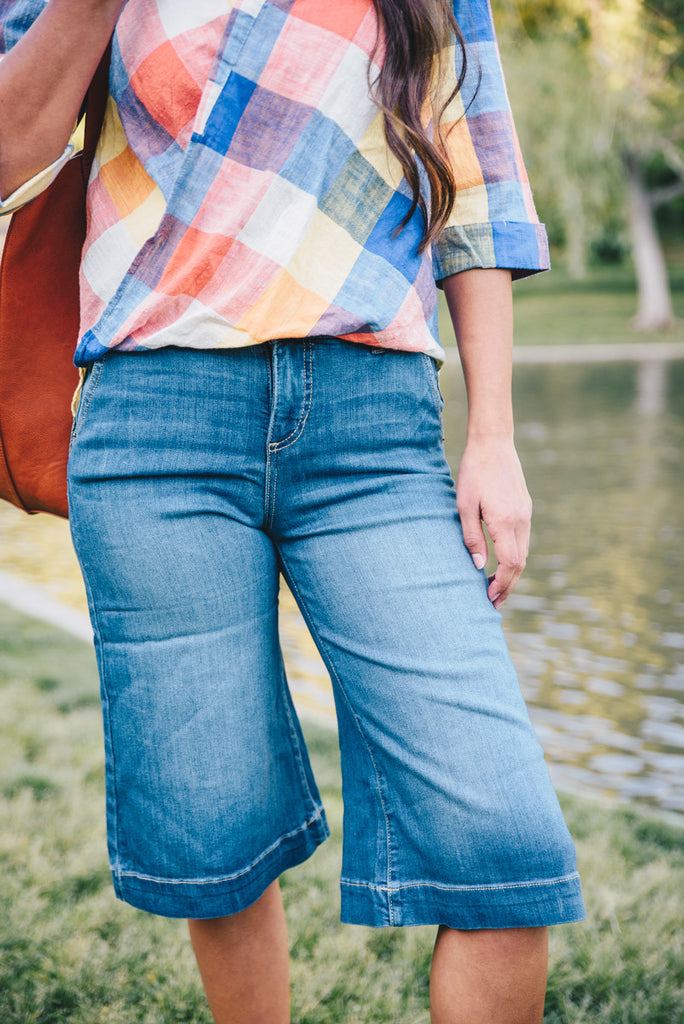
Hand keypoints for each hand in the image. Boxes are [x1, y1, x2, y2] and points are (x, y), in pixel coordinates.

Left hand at [456, 437, 531, 608]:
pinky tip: (501, 563)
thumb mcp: (464, 505)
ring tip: (495, 587)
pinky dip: (514, 557)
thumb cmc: (474, 472)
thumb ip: (472, 537)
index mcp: (505, 521)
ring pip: (524, 553)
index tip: (488, 597)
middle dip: (507, 586)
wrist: (494, 443)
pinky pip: (524, 540)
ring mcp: (526, 514)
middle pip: (520, 563)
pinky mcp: (526, 508)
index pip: (510, 564)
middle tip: (492, 602)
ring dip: (511, 573)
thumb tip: (477, 566)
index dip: (501, 584)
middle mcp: (521, 520)